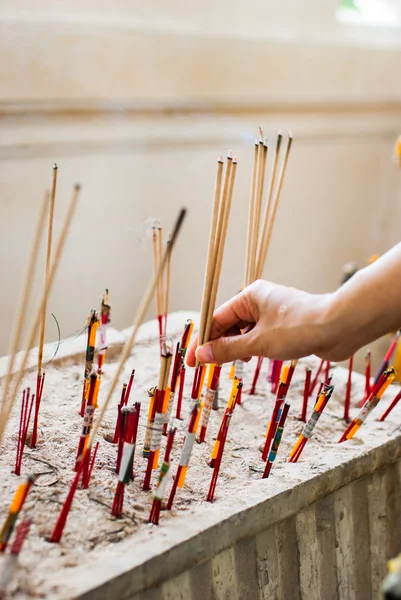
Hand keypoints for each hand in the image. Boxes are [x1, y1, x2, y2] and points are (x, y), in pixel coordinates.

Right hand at [186, 279, 332, 365]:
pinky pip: (260, 337)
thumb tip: (202, 355)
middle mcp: (260, 301)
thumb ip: (228, 350)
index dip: (203, 340)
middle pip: (229, 325)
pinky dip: (251, 348)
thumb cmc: (300, 328)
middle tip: (206, 367)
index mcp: (250, 296)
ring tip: (230, 365)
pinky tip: (251, 360)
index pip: (217, 318)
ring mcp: (273, 313)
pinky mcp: (285, 326)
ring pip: (245, 332)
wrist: (340, 328)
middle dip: (219, 345)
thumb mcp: (259, 343)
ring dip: (236, 348)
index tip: (192, 361)